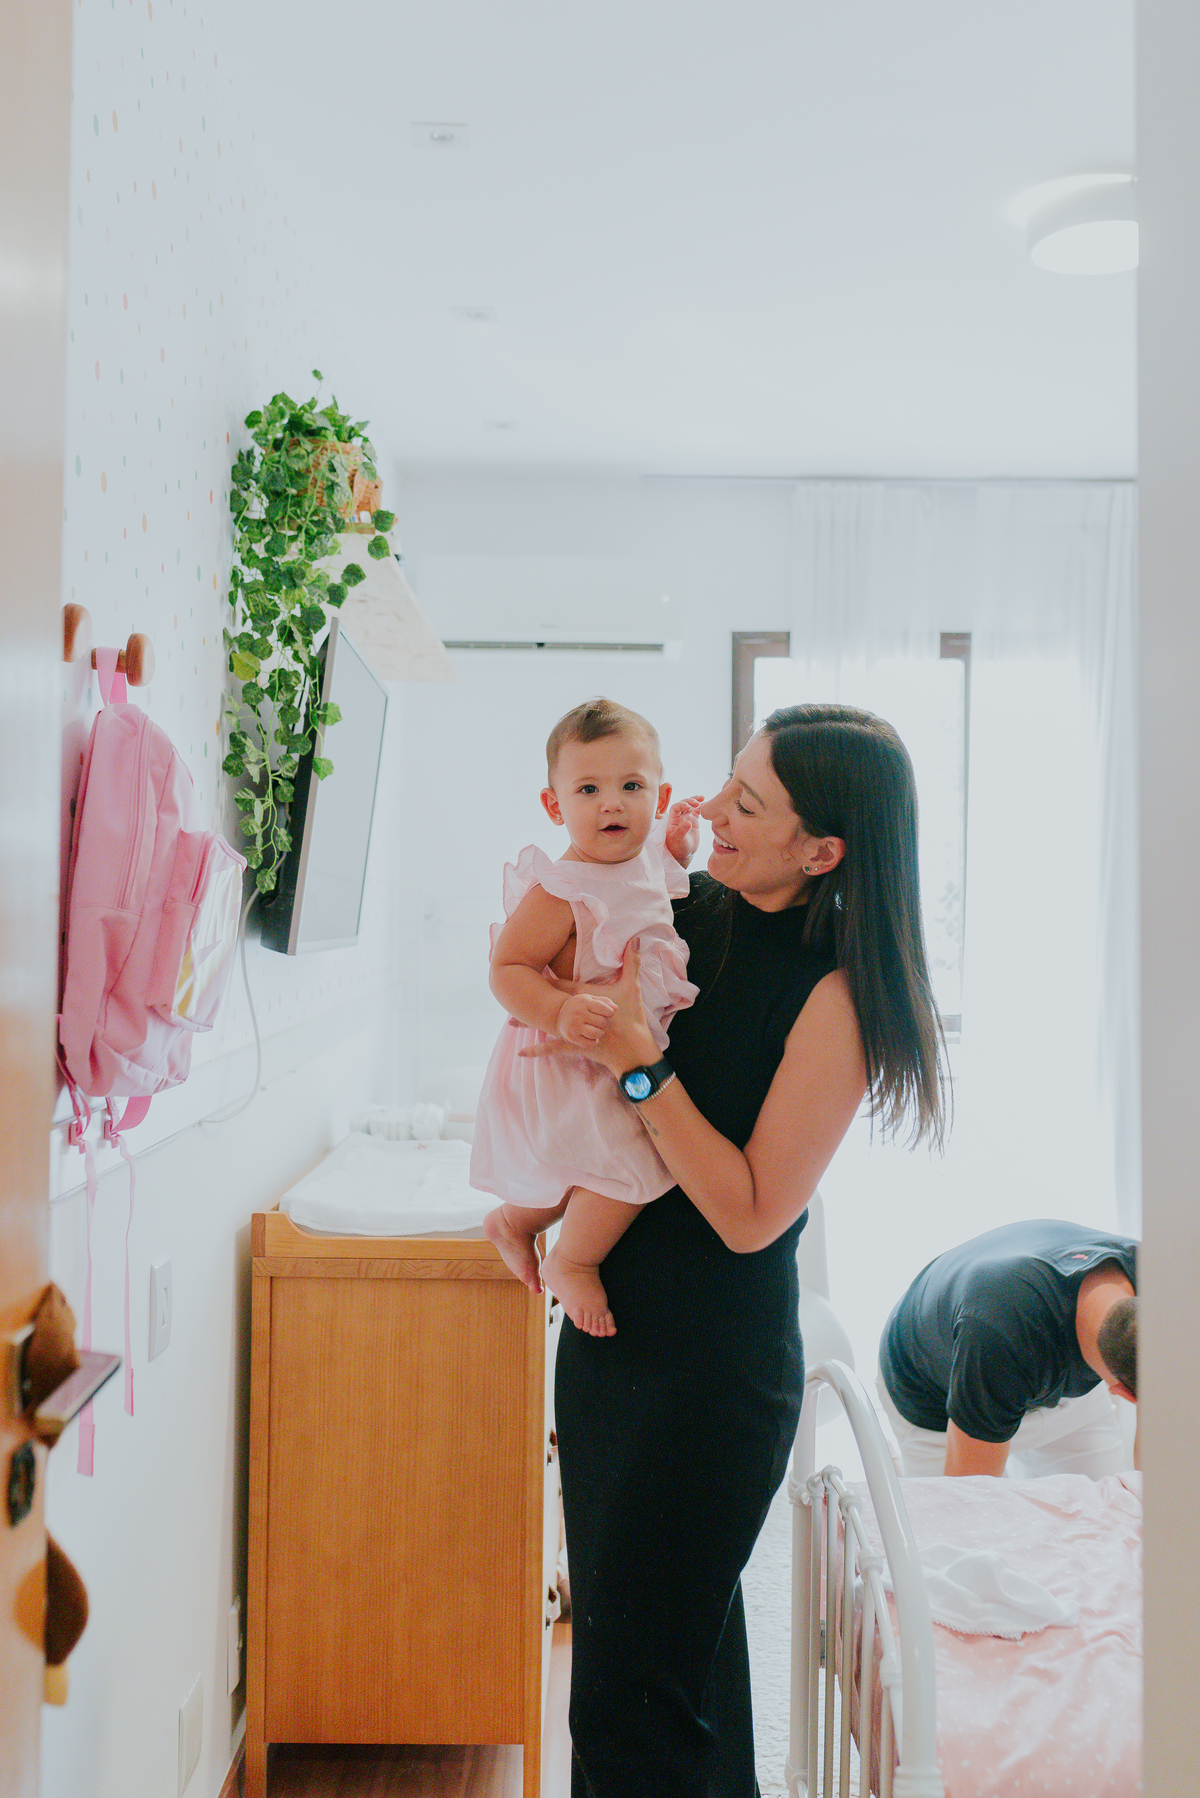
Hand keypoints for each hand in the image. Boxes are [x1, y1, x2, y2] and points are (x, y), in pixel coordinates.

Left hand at [521, 940, 658, 1073]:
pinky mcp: (572, 1045)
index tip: (528, 967)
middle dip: (530, 998)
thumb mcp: (632, 987)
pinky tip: (521, 1053)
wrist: (632, 1048)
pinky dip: (536, 1050)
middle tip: (511, 991)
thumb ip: (632, 962)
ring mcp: (571, 1030)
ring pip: (545, 1025)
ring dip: (528, 1023)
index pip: (559, 984)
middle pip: (547, 1003)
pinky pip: (551, 1048)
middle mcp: (572, 1013)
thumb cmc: (632, 1017)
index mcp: (583, 997)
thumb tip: (635, 938)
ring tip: (509, 1021)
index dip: (543, 976)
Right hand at [556, 992, 617, 1046]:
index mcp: (584, 1002)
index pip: (605, 1009)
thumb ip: (605, 1001)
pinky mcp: (572, 1037)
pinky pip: (590, 1044)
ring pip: (597, 1034)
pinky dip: (594, 1042)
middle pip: (602, 1022)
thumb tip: (616, 1009)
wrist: (558, 1013)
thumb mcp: (590, 999)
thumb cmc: (580, 1005)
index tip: (607, 1013)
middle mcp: (578, 1013)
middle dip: (604, 1022)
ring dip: (600, 1033)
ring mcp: (574, 1026)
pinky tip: (592, 1037)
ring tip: (597, 1030)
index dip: (610, 1012)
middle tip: (598, 1021)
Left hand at [664, 795, 703, 865]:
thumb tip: (688, 822)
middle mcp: (679, 817)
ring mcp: (687, 818)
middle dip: (690, 801)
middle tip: (697, 802)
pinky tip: (706, 804)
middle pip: (683, 804)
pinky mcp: (694, 821)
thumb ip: (682, 831)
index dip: (682, 805)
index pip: (675, 807)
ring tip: (703, 799)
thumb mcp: (678, 840)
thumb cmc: (677, 848)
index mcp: (673, 820)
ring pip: (691, 806)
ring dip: (696, 801)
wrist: (684, 854)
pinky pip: (697, 811)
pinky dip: (701, 807)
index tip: (689, 807)